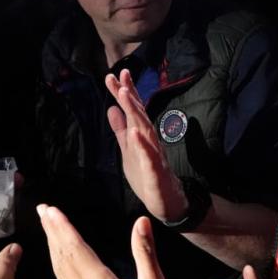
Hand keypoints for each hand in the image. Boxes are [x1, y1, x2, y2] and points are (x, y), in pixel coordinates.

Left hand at [38, 204, 173, 278]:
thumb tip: (141, 222)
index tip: (51, 211)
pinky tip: (58, 258)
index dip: (62, 228)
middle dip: (51, 232)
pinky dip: (58, 265)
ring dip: (52, 246)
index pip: (75, 250)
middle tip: (42, 210)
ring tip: (47, 227)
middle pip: (62, 258)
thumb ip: (145, 252)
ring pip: (60, 272)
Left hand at [105, 69, 187, 221]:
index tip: (114, 75)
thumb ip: (121, 130)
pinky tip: (135, 134)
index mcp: (141, 136)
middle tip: (121, 77)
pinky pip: (149, 157)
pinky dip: (142, 145)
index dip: (124, 93)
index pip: (132, 111)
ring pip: (145, 130)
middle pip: (139, 115)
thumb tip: (111, 108)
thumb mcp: (128, 150)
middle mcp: (149, 141)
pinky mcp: (155, 173)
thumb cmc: (146, 175)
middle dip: (130, 95)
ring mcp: (154, 155)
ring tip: (125, 94)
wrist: (166, 202)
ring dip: (136, 112)